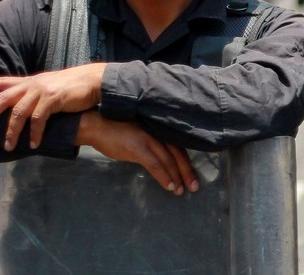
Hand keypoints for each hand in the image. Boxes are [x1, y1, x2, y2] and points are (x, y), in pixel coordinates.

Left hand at [0, 62, 106, 150]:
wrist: (94, 80)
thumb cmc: (73, 85)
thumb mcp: (49, 84)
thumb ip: (34, 91)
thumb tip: (22, 102)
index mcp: (29, 81)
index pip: (3, 84)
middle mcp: (32, 84)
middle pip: (4, 98)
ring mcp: (42, 90)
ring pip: (19, 112)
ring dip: (13, 131)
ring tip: (9, 146)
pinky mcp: (52, 98)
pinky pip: (38, 118)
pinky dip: (35, 133)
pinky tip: (34, 143)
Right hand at [76, 111, 198, 195]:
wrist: (96, 125)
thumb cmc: (117, 131)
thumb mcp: (140, 135)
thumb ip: (153, 144)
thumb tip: (164, 160)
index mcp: (160, 129)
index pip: (179, 146)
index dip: (187, 163)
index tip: (193, 177)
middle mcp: (158, 132)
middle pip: (178, 153)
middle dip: (187, 172)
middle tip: (194, 187)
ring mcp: (148, 139)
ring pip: (169, 160)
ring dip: (177, 177)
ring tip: (180, 191)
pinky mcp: (138, 147)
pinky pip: (155, 164)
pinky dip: (164, 176)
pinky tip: (169, 186)